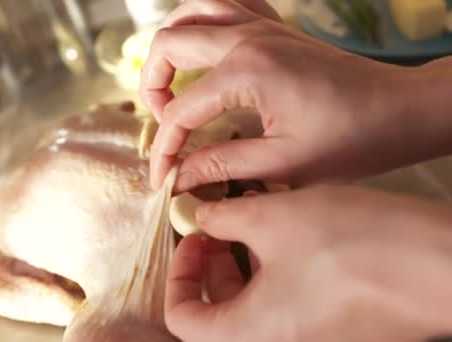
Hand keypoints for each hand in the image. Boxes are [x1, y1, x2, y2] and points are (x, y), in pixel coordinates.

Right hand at [140, 0, 451, 190]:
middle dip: (152, 87)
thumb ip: (222, 166)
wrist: (399, 109)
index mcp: (246, 71)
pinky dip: (204, 21)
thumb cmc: (352, 137)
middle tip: (163, 123)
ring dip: (171, 45)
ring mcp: (262, 26)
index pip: (181, 111)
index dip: (165, 149)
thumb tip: (181, 176)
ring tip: (171, 82)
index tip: (162, 179)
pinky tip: (206, 49)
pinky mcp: (276, 27)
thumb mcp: (283, 163)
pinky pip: (227, 4)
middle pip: (170, 45)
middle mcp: (247, 38)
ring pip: (192, 11)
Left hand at [165, 185, 451, 340]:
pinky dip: (279, 265)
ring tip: (258, 212)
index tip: (193, 238)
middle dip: (214, 262)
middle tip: (223, 221)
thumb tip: (200, 216)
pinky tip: (291, 225)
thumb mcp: (269, 218)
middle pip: (220, 310)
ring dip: (248, 258)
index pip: (183, 318)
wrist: (441, 262)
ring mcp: (313, 338)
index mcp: (249, 334)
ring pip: (257, 301)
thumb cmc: (350, 244)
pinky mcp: (340, 327)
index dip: (179, 274)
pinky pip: (291, 299)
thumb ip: (220, 217)